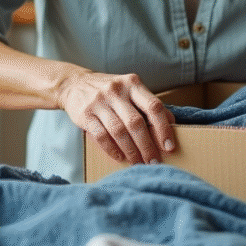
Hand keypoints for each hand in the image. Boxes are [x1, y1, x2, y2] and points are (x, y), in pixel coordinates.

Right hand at [56, 71, 176, 165]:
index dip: (163, 128)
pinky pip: (101, 136)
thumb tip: (171, 122)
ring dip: (131, 151)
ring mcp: (99, 101)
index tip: (169, 146)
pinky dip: (112, 149)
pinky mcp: (85, 114)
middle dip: (147, 145)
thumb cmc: (110, 91)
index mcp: (132, 83)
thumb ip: (148, 104)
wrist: (74, 83)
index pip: (153, 106)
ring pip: (119, 131)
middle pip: (136, 122)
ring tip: (139, 162)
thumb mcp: (130, 89)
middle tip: (154, 161)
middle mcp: (116, 90)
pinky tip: (120, 157)